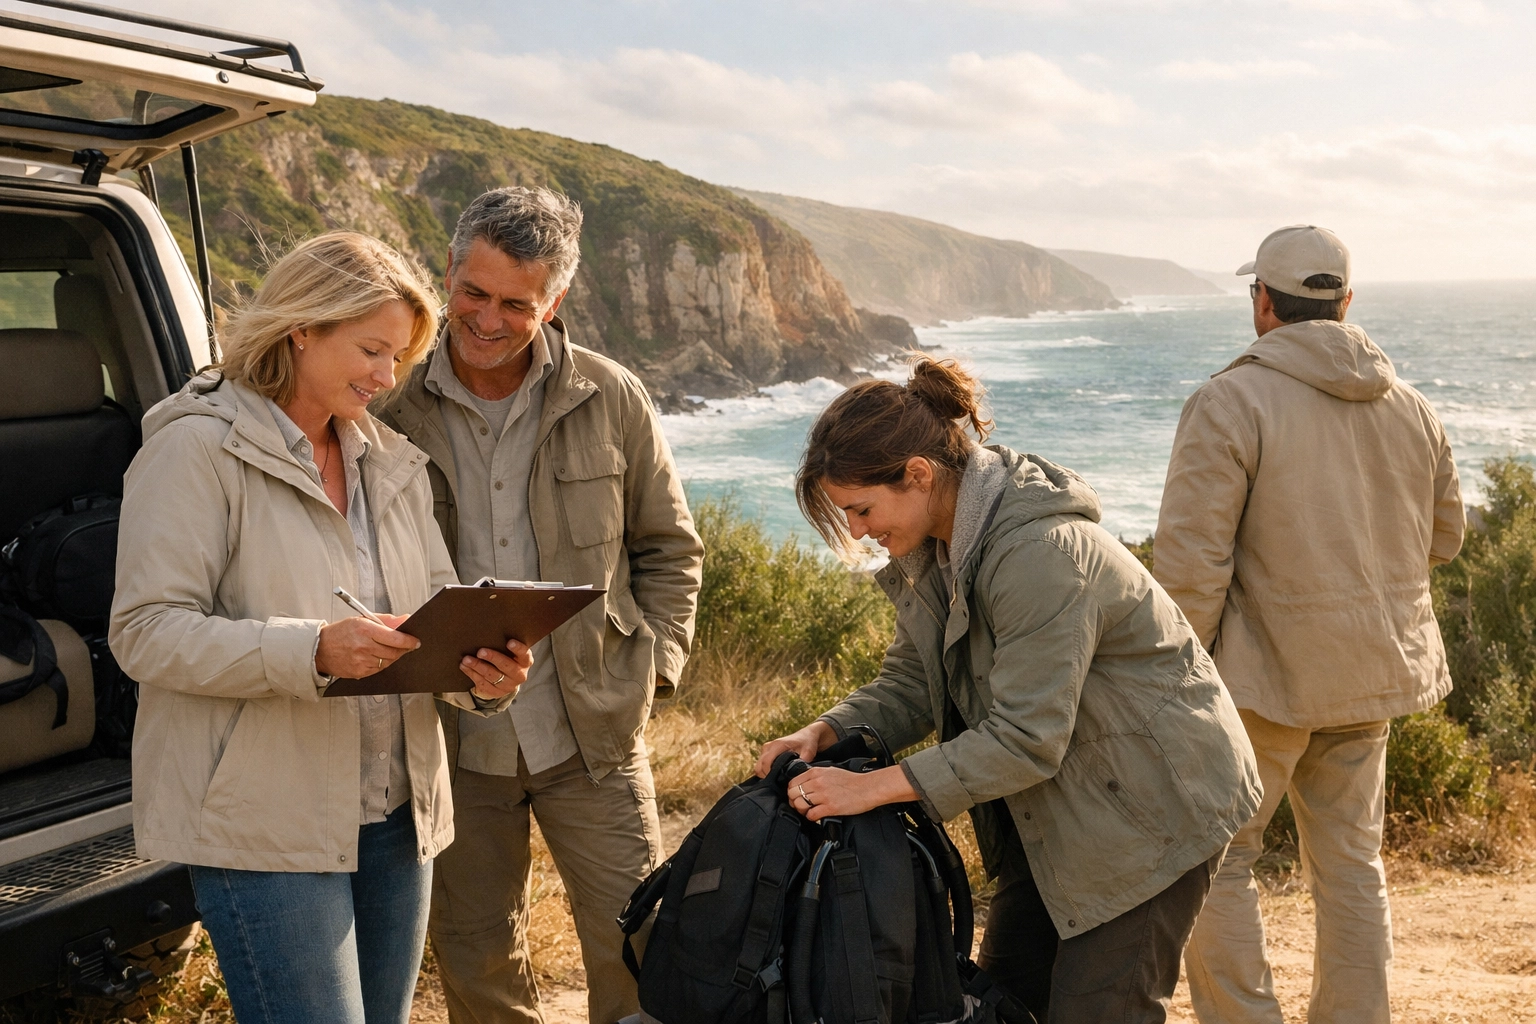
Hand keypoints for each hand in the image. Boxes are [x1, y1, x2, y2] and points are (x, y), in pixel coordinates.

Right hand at [316, 614, 419, 677]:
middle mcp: (364, 646)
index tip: (416, 641)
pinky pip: (379, 669)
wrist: (320, 649)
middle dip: (403, 649)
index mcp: (365, 630)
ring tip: (386, 649)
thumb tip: (405, 619)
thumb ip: (387, 620)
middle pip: (394, 651)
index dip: (409, 641)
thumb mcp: (363, 619)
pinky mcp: (359, 672)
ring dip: (392, 656)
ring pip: (388, 661)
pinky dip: (381, 663)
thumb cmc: (341, 632)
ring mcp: (361, 661)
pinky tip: (375, 656)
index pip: (395, 638)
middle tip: (405, 645)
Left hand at [460, 639, 531, 699]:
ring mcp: (508, 685)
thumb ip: (504, 644)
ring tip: (467, 659)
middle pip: (506, 666)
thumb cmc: (506, 658)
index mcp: (525, 661)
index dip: (518, 649)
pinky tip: (464, 666)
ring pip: (492, 676)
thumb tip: (488, 630)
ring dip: (478, 666)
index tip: (509, 642)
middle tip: (480, 651)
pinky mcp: (495, 692)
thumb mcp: (510, 652)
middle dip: (493, 658)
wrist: (504, 680)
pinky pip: (482, 683)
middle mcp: (519, 674)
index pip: (524, 654)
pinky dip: (471, 673)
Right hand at [754, 720, 838, 777]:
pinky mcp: (766, 751)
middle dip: (766, 777)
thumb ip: (803, 762)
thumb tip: (797, 774)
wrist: (806, 736)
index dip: (769, 775)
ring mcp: (766, 748)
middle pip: (759, 766)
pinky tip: (776, 774)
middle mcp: (769, 746)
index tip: (777, 782)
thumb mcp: (809, 752)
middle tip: (778, 782)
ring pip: (758, 766)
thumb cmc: (807, 744)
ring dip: (765, 774)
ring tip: (778, 778)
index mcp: (777, 745)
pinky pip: (761, 764)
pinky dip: (766, 771)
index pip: (765, 763)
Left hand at [788, 764, 917, 821]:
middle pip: (792, 794)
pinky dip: (811, 817)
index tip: (796, 797)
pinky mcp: (830, 807)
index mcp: (815, 772)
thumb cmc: (852, 780)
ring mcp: (823, 795)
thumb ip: (815, 776)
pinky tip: (817, 816)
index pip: (792, 783)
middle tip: (801, 806)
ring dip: (802, 811)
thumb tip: (803, 784)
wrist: (868, 788)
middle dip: (794, 802)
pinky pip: (811, 815)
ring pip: (799, 805)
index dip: (791, 792)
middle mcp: (817, 782)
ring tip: (809, 811)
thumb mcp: (830, 771)